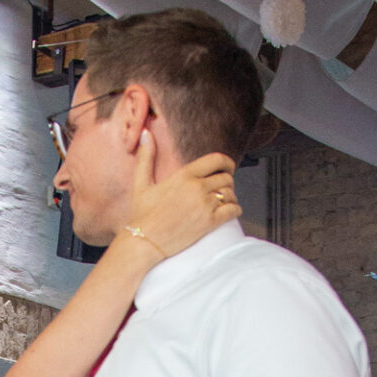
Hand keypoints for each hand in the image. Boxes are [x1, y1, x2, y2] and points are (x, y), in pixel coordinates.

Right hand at [119, 136, 238, 264]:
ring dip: (231, 197)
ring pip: (231, 194)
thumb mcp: (141, 183)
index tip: (228, 167)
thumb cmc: (141, 215)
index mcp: (184, 175)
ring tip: (224, 201)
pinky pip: (232, 210)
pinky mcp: (209, 223)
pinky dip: (235, 209)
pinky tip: (230, 211)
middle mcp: (197, 187)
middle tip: (222, 188)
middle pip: (226, 178)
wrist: (144, 242)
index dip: (227, 163)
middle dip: (227, 182)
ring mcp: (204, 205)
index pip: (216, 160)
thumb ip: (146, 157)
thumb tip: (145, 134)